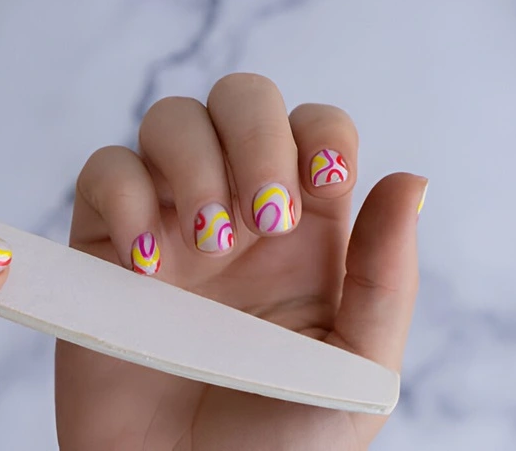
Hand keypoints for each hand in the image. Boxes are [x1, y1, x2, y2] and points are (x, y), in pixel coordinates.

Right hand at [55, 74, 426, 450]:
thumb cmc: (279, 446)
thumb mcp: (357, 367)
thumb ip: (387, 274)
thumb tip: (411, 178)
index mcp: (308, 230)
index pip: (316, 125)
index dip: (319, 133)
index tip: (320, 185)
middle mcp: (238, 208)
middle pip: (242, 98)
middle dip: (254, 136)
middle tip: (260, 219)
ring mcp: (170, 220)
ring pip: (172, 119)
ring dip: (194, 164)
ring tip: (206, 246)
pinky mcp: (105, 244)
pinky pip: (105, 171)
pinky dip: (125, 196)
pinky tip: (147, 265)